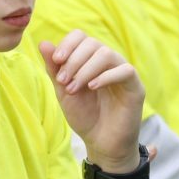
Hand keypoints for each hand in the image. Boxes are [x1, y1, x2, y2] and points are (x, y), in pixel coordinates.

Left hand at [40, 31, 144, 174]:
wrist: (100, 143)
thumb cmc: (84, 116)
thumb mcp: (63, 91)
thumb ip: (55, 68)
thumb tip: (43, 43)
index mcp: (90, 59)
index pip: (80, 36)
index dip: (67, 44)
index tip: (56, 61)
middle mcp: (108, 62)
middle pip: (92, 43)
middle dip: (73, 60)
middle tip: (63, 81)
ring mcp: (123, 72)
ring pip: (107, 54)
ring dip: (85, 69)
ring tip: (74, 88)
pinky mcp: (136, 86)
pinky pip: (125, 70)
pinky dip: (106, 76)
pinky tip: (92, 87)